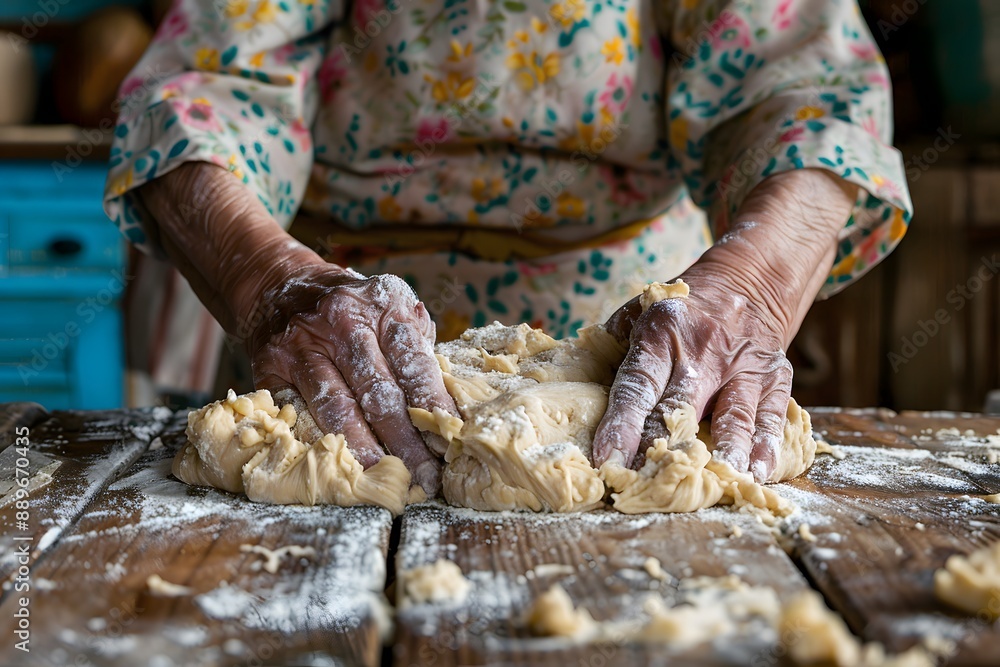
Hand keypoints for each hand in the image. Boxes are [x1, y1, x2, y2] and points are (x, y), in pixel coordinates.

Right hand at [137, 163, 457, 493]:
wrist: (279, 284)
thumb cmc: (354, 310)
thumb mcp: (391, 309)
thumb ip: (417, 349)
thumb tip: (445, 409)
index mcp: (384, 305)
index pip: (415, 364)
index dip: (434, 407)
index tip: (451, 442)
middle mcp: (343, 322)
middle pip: (379, 393)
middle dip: (406, 442)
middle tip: (426, 478)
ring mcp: (303, 344)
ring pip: (337, 408)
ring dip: (366, 451)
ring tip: (387, 481)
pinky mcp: (271, 366)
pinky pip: (300, 412)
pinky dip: (322, 443)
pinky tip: (341, 469)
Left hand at [592, 169, 857, 480]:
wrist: (749, 281)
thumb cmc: (680, 310)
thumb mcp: (640, 311)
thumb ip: (612, 345)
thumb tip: (571, 381)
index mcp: (663, 332)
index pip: (638, 385)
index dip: (622, 423)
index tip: (606, 458)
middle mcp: (704, 350)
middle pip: (680, 407)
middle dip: (660, 449)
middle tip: (643, 486)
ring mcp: (743, 366)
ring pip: (734, 415)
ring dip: (722, 452)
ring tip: (712, 482)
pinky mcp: (775, 378)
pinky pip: (772, 415)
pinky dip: (766, 446)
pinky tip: (756, 473)